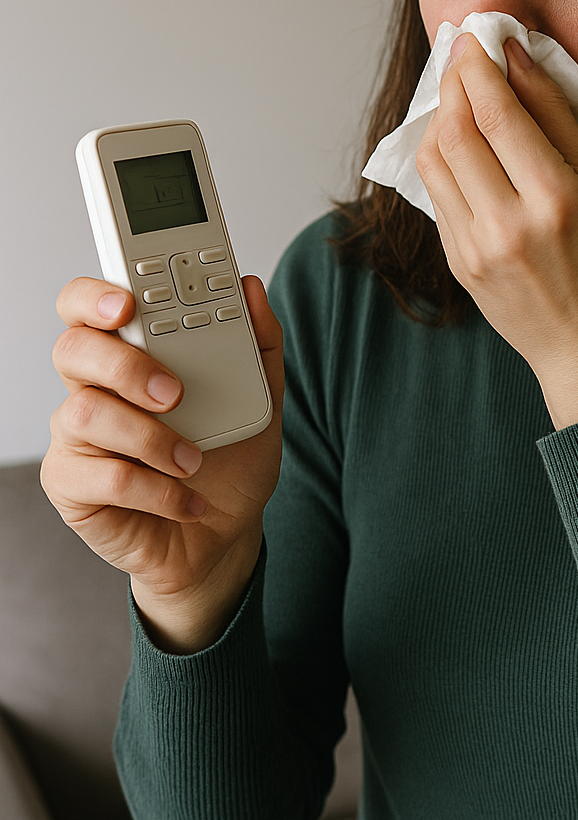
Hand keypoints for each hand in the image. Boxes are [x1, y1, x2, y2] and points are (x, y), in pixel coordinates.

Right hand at [40, 275, 283, 650]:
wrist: (224, 533)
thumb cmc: (229, 458)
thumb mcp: (262, 397)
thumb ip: (257, 341)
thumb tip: (250, 287)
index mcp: (130, 352)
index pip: (88, 305)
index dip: (96, 296)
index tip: (129, 303)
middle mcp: (94, 387)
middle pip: (73, 348)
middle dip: (124, 364)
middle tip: (174, 392)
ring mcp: (77, 437)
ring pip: (84, 413)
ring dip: (150, 437)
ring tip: (192, 458)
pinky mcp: (72, 485)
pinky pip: (101, 476)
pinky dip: (156, 489)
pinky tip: (185, 498)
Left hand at [415, 33, 577, 427]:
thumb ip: (556, 115)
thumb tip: (516, 56)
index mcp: (555, 199)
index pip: (497, 114)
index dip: (476, 67)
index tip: (473, 37)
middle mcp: (509, 224)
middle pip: (455, 132)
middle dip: (451, 83)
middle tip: (460, 53)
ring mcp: (476, 248)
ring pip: (433, 161)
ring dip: (438, 117)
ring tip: (458, 94)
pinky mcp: (457, 262)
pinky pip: (435, 194)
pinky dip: (440, 156)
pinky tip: (458, 139)